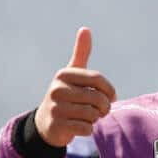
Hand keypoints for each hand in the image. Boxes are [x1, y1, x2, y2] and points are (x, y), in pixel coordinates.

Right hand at [35, 27, 117, 146]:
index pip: (98, 79)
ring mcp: (56, 108)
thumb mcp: (72, 74)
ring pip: (92, 114)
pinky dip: (88, 129)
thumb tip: (85, 28)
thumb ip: (81, 53)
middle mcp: (57, 89)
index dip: (110, 90)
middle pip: (97, 98)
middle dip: (104, 107)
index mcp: (64, 74)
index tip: (111, 97)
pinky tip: (80, 126)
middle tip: (101, 110)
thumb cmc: (66, 95)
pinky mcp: (58, 125)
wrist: (46, 123)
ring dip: (95, 119)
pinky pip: (86, 128)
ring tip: (89, 117)